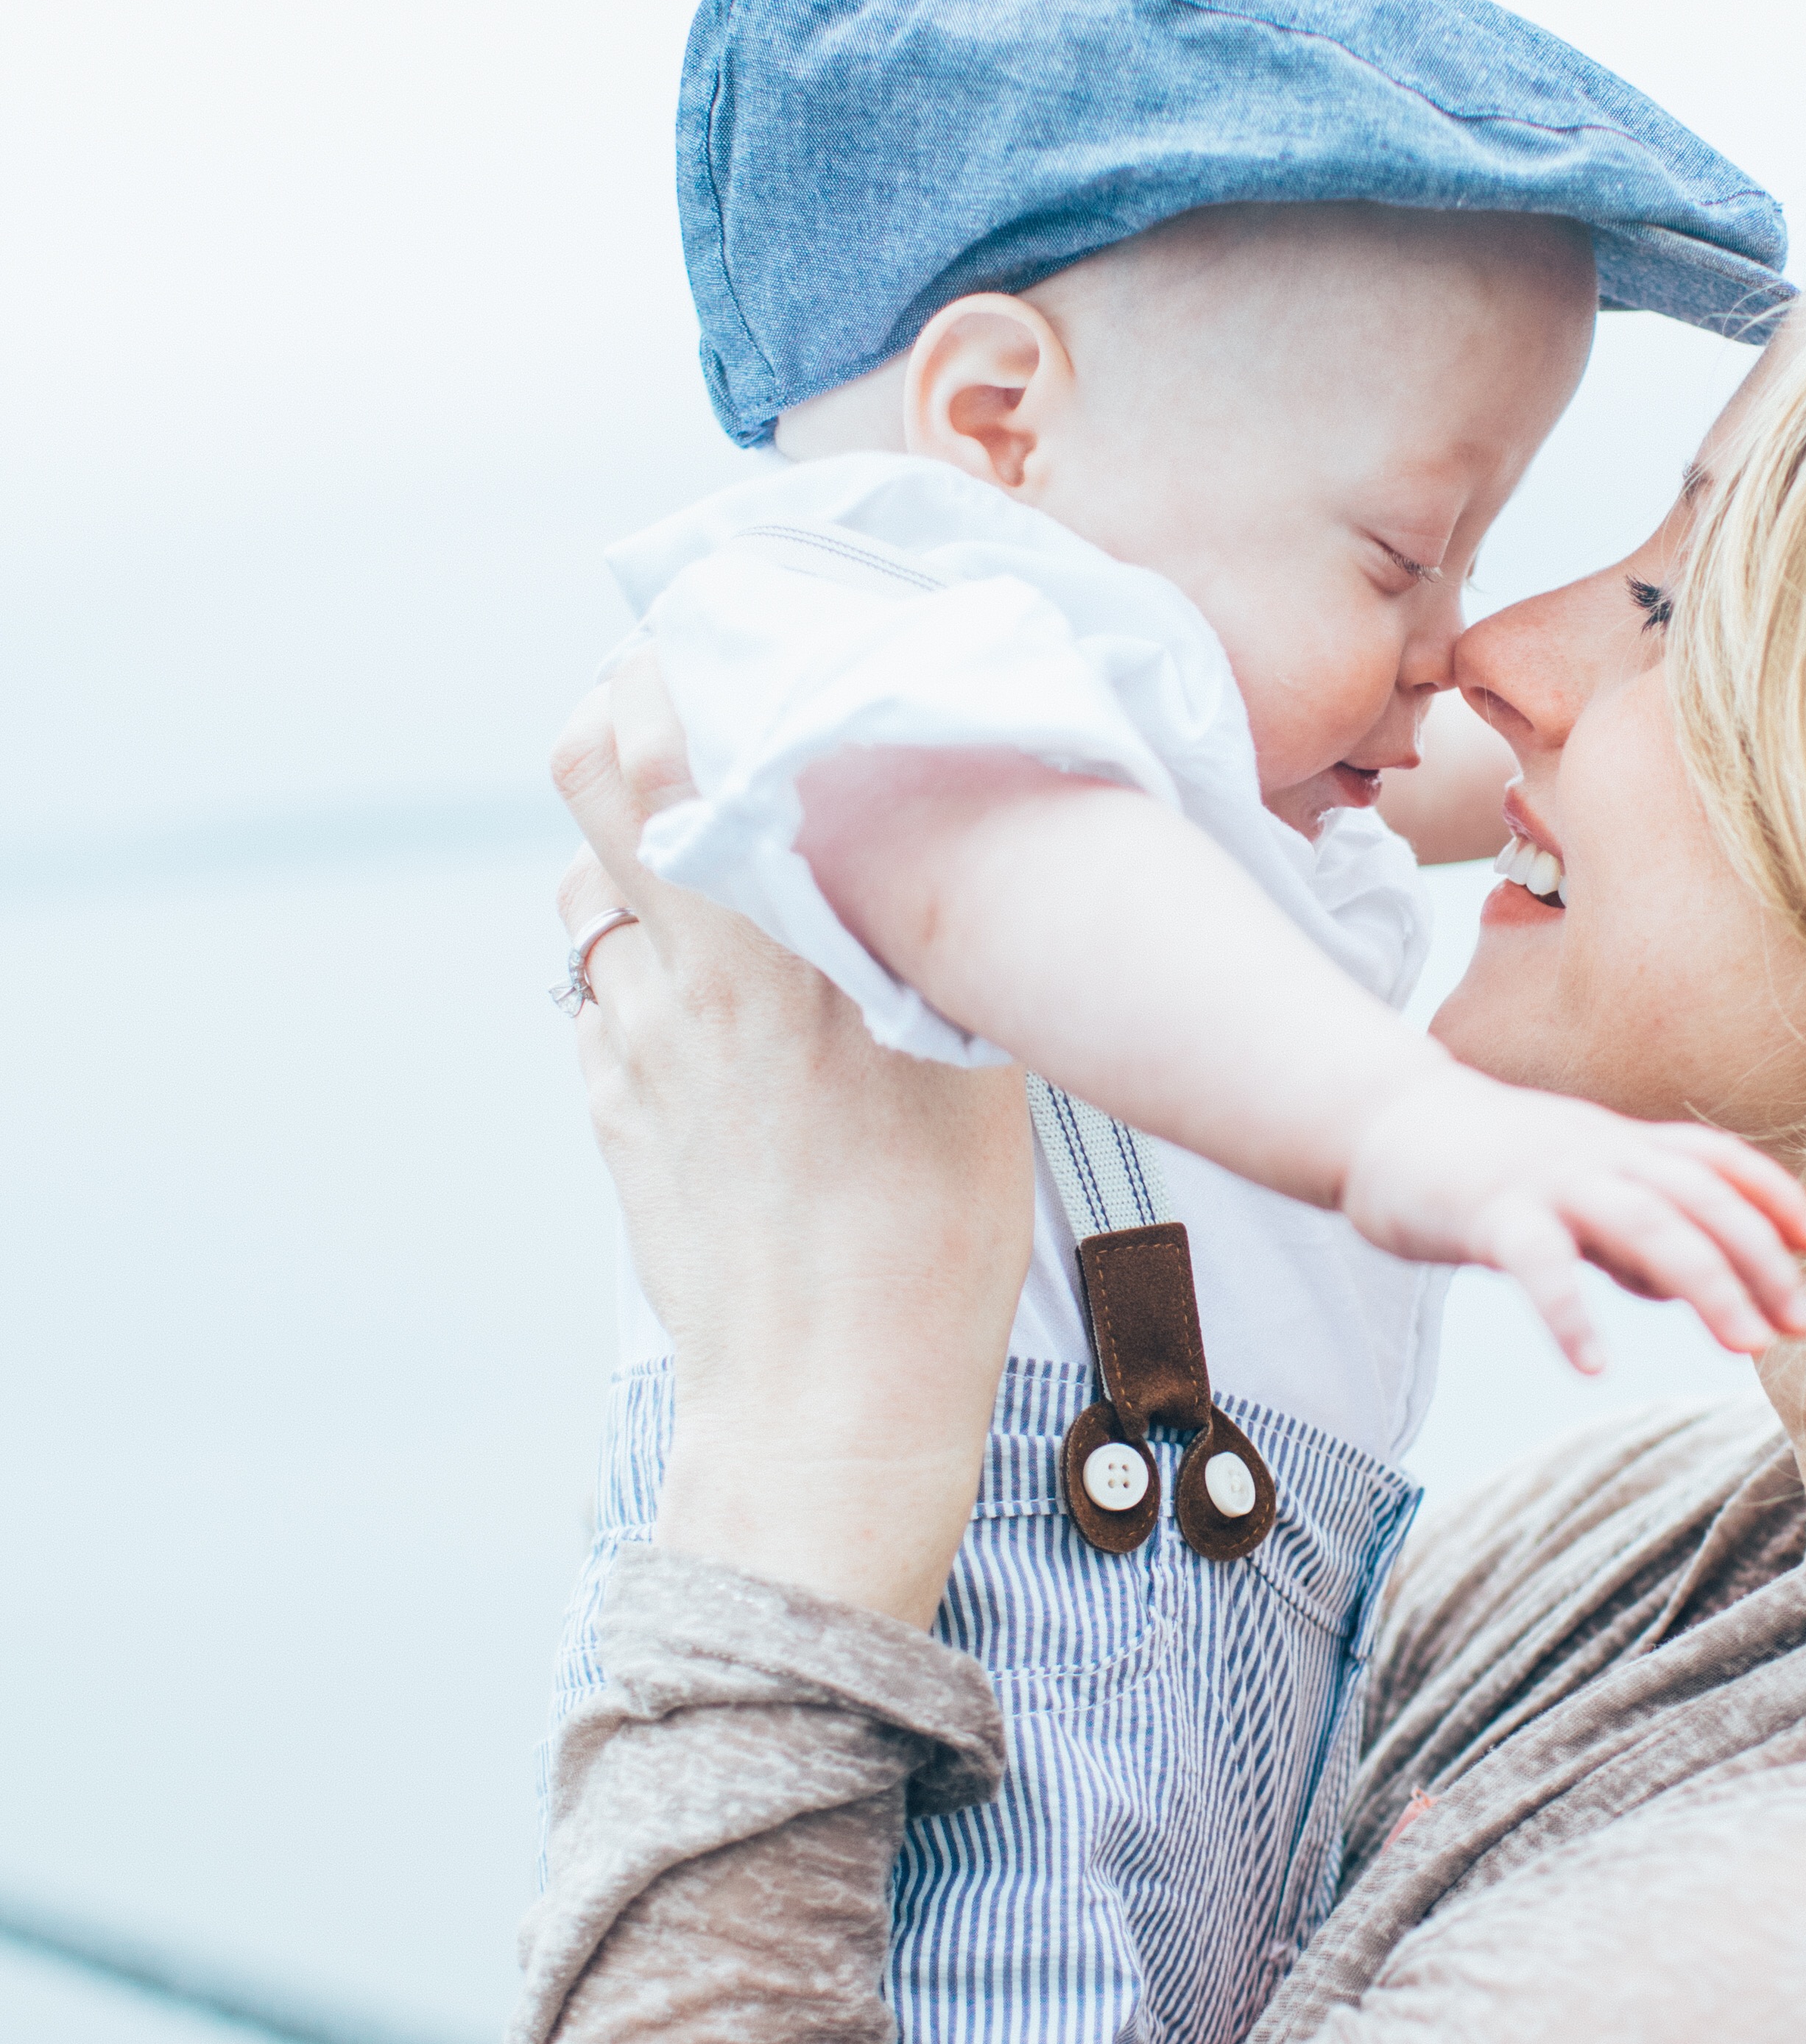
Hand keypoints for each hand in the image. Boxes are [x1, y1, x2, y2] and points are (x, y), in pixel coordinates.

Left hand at [552, 658, 1035, 1626]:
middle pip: (591, 770)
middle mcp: (680, 977)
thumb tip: (944, 831)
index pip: (661, 740)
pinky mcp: (612, 1112)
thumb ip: (932, 935)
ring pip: (596, 890)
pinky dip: (656, 975)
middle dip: (635, 715)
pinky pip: (609, 999)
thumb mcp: (975, 1065)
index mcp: (772, 949)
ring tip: (737, 882)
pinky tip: (735, 1021)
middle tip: (705, 714)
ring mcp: (630, 1046)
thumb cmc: (932, 1249)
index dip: (676, 660)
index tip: (737, 635)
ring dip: (646, 859)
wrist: (830, 1408)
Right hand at [1337, 1060, 1805, 1375]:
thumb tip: (1678, 1289)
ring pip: (1644, 1221)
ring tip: (1744, 1345)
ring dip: (1703, 1281)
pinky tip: (1594, 1365)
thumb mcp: (1569, 1189)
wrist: (1380, 1121)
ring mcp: (1546, 1178)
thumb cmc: (1481, 1165)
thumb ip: (1625, 1234)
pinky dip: (1570, 1313)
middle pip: (1698, 1198)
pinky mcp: (1488, 1211)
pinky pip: (1538, 1264)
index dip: (1772, 1192)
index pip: (1714, 1158)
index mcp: (1619, 1145)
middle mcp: (1597, 1153)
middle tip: (1800, 1325)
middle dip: (1758, 1259)